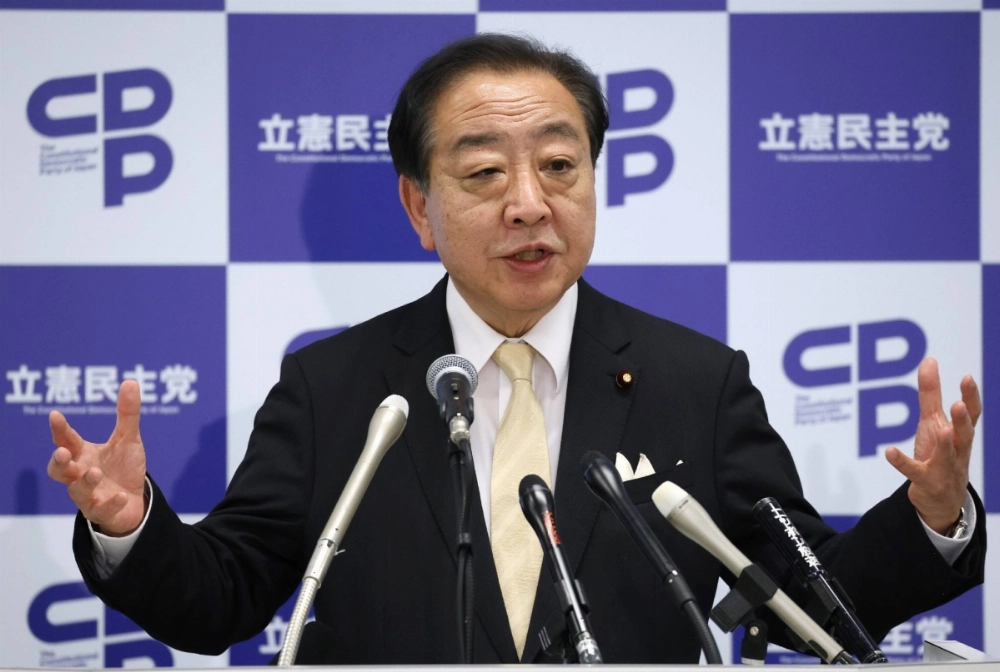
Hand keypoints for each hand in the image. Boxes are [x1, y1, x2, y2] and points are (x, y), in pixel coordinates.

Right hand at [47, 380, 147, 535]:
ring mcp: (89, 495)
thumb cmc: (123, 467)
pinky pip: (101, 510)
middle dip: (59, 462)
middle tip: (63, 453)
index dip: (59, 429)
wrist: (134, 501)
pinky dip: (110, 504)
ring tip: (95, 472)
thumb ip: (127, 413)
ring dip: (84, 481)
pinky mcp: (102, 512)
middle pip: (59, 470)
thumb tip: (131, 381)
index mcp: (83, 454)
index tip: (55, 415)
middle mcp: (81, 474)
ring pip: (77, 491)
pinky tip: (120, 496)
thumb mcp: (128, 439)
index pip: (66, 440)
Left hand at [885, 358, 980, 534]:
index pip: (971, 415)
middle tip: (959, 404)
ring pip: (947, 455)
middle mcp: (956, 450)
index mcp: (960, 435)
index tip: (967, 378)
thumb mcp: (933, 423)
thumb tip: (928, 360)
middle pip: (965, 435)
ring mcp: (943, 467)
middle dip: (963, 420)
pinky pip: (913, 471)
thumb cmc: (939, 454)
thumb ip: (931, 394)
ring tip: (943, 429)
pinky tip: (889, 451)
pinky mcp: (925, 481)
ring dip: (946, 443)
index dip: (971, 397)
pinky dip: (902, 461)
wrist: (941, 500)